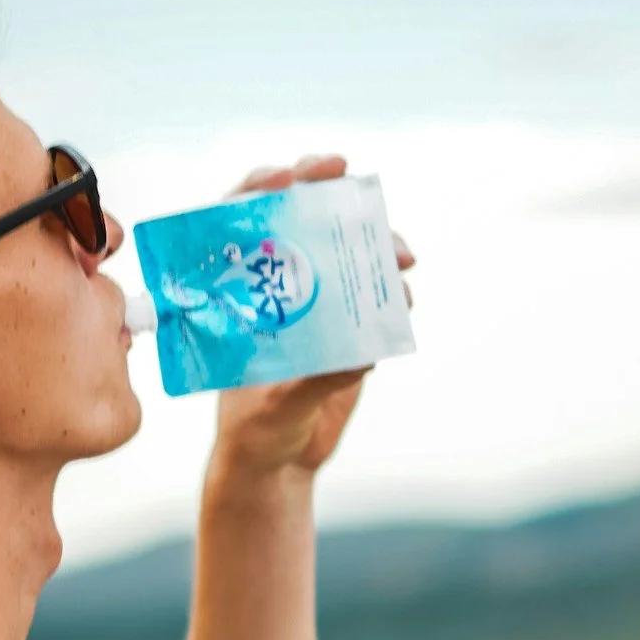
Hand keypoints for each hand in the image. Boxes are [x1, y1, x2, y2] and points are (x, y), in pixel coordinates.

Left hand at [210, 153, 415, 479]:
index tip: (289, 176)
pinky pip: (372, 300)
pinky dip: (391, 296)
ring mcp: (314, 303)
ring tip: (399, 255)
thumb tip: (360, 354)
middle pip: (304, 219)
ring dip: (375, 246)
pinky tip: (401, 300)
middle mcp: (276, 285)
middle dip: (335, 196)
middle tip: (360, 188)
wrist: (276, 463)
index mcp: (238, 289)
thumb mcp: (275, 402)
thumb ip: (314, 379)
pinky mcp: (346, 330)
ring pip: (346, 254)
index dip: (264, 186)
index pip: (243, 217)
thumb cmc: (253, 429)